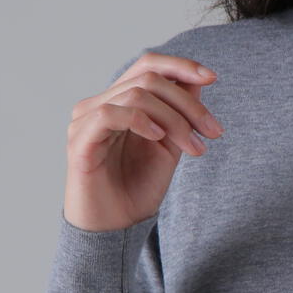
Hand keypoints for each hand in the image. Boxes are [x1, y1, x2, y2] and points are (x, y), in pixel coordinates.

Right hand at [63, 53, 221, 231]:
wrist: (116, 227)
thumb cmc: (138, 188)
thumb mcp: (170, 146)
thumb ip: (180, 114)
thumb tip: (197, 80)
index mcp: (120, 102)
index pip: (147, 65)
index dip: (180, 65)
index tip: (212, 77)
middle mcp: (99, 104)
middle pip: (149, 79)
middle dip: (189, 104)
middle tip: (213, 132)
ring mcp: (86, 120)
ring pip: (136, 94)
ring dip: (174, 119)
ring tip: (193, 147)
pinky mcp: (79, 140)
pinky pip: (110, 114)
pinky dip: (140, 120)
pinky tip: (158, 138)